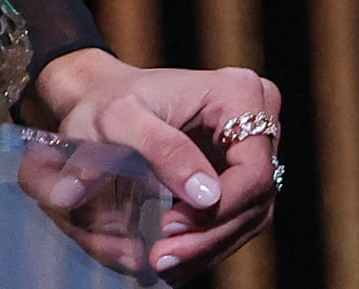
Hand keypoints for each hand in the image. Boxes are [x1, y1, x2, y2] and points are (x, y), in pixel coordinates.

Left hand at [27, 48, 279, 278]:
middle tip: (161, 260)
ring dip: (208, 247)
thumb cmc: (105, 102)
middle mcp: (259, 120)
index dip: (220, 209)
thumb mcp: (119, 117)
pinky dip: (206, 241)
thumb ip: (161, 149)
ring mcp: (255, 150)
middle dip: (208, 237)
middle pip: (255, 199)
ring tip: (163, 264)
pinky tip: (175, 259)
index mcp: (238, 94)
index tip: (170, 228)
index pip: (253, 172)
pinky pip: (235, 216)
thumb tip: (207, 197)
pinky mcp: (241, 174)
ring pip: (249, 215)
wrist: (99, 99)